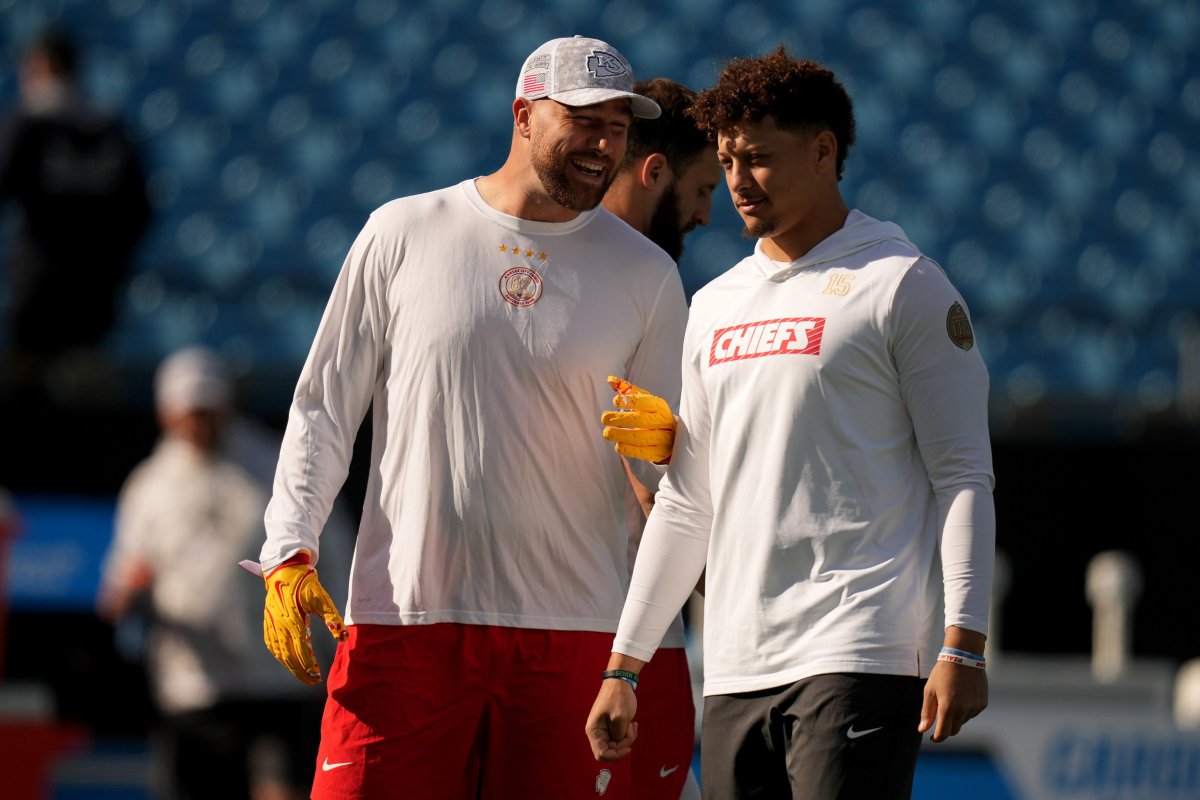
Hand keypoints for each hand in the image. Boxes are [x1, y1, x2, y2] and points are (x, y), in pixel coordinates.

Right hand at [262, 552, 346, 684]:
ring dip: (290, 665)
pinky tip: (286, 660)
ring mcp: (271, 623)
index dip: (308, 666)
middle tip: (312, 681)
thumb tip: (343, 637)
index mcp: (292, 621)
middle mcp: (279, 625)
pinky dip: (279, 655)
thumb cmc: (306, 583)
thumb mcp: (322, 599)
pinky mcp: (268, 620)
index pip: (300, 651)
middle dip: (300, 671)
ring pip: (279, 652)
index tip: (317, 676)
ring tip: (303, 673)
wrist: (285, 569)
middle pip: (288, 656)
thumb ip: (332, 619)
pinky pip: (271, 644)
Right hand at [585, 678, 638, 760]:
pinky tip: (633, 723)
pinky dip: (629, 734)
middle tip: (630, 728)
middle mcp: (597, 733)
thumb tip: (618, 743)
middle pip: (611, 750)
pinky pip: (621, 738)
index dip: (616, 755)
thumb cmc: (618, 697)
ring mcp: (605, 731)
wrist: (620, 682)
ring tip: (632, 724)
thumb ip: (619, 735)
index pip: (601, 754)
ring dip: (628, 737)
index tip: (628, 747)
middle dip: (624, 743)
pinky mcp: (613, 728)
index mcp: (594, 731)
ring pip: (617, 745)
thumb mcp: (620, 717)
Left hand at [601, 376, 675, 463]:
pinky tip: (618, 445)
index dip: (629, 401)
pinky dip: (627, 449)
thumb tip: (609, 380)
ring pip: (640, 438)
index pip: (645, 402)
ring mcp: (663, 439)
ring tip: (607, 433)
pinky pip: (641, 452)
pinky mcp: (658, 453)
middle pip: (640, 420)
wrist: (672, 436)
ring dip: (620, 435)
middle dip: (620, 419)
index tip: (615, 401)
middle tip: (604, 418)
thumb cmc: (652, 414)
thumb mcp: (644, 400)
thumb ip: (627, 390)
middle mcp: (663, 422)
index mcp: (660, 406)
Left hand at [918, 660, 987, 741]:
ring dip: (956, 717)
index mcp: (947, 707)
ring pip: (963, 721)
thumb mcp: (930, 691)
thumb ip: (927, 712)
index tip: (933, 738)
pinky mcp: (982, 704)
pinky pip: (972, 714)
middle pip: (954, 730)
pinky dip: (966, 710)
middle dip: (946, 728)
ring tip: (952, 698)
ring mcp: (974, 707)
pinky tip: (962, 696)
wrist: (963, 657)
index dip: (937, 738)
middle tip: (940, 718)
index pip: (943, 733)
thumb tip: (922, 730)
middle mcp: (963, 709)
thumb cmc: (942, 673)